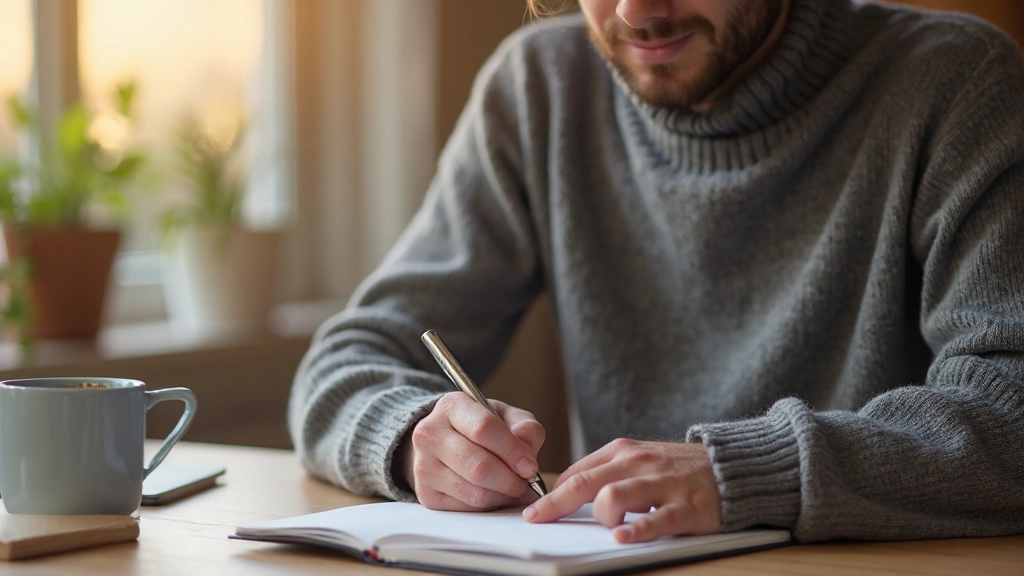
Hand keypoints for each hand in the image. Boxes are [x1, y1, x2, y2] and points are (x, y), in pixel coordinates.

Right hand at [397, 392, 544, 510]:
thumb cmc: (482, 427)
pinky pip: (468, 508)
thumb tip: (527, 456)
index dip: (513, 451)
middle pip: (479, 466)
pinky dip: (489, 505)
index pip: (483, 429)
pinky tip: (496, 494)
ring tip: (515, 489)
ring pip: (475, 493)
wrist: (446, 442)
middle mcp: (430, 434)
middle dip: (511, 480)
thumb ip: (525, 428)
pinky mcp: (426, 494)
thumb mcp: (506, 416)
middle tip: (526, 483)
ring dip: (503, 496)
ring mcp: (423, 466)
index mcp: (451, 406)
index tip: (530, 466)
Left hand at [522, 438, 720, 542]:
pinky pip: (657, 520)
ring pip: (615, 496)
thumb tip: (565, 490)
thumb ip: (604, 471)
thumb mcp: (638, 458)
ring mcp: (663, 484)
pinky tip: (622, 538)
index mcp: (622, 452)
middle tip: (536, 519)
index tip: (531, 510)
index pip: (576, 473)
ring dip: (601, 514)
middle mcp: (638, 463)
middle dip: (555, 503)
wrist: (732, 465)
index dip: (550, 494)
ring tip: (605, 528)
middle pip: (585, 483)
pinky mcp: (687, 506)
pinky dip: (637, 530)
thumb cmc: (677, 467)